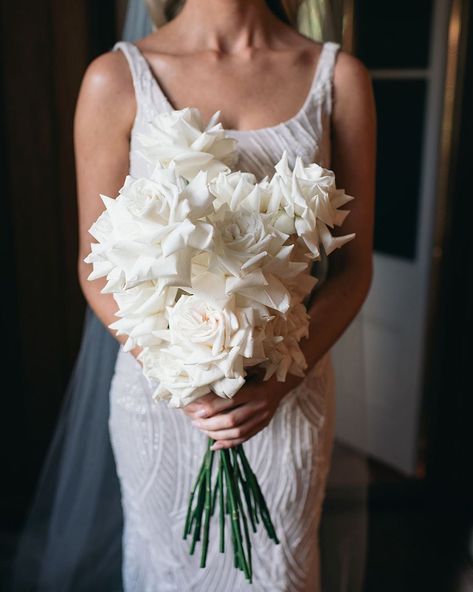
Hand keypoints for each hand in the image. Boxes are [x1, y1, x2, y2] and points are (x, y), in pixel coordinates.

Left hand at [182, 369, 303, 449]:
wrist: (281, 381)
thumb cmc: (257, 372)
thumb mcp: (246, 372)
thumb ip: (230, 381)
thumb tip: (204, 388)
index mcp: (255, 390)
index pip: (231, 401)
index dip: (213, 407)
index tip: (198, 411)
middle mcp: (260, 405)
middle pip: (232, 420)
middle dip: (211, 424)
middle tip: (196, 422)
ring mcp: (263, 417)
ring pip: (237, 432)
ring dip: (217, 435)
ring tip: (202, 430)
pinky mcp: (263, 425)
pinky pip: (244, 438)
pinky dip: (228, 443)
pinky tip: (215, 445)